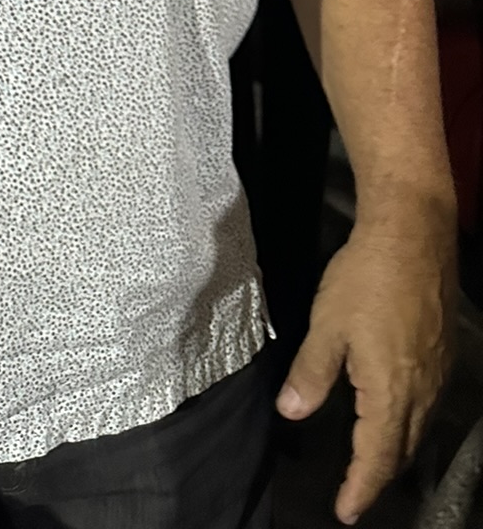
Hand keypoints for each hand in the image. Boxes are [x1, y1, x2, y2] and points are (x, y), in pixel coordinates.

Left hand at [277, 211, 452, 521]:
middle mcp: (421, 391)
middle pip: (402, 450)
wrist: (413, 235)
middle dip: (379, 475)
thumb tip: (292, 413)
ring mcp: (438, 373)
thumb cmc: (365, 278)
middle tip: (356, 493)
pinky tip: (396, 415)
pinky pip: (429, 404)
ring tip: (373, 463)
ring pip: (419, 429)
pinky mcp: (444, 353)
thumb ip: (311, 373)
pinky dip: (410, 423)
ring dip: (395, 451)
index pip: (377, 457)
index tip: (345, 511)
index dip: (360, 488)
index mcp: (390, 391)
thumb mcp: (326, 325)